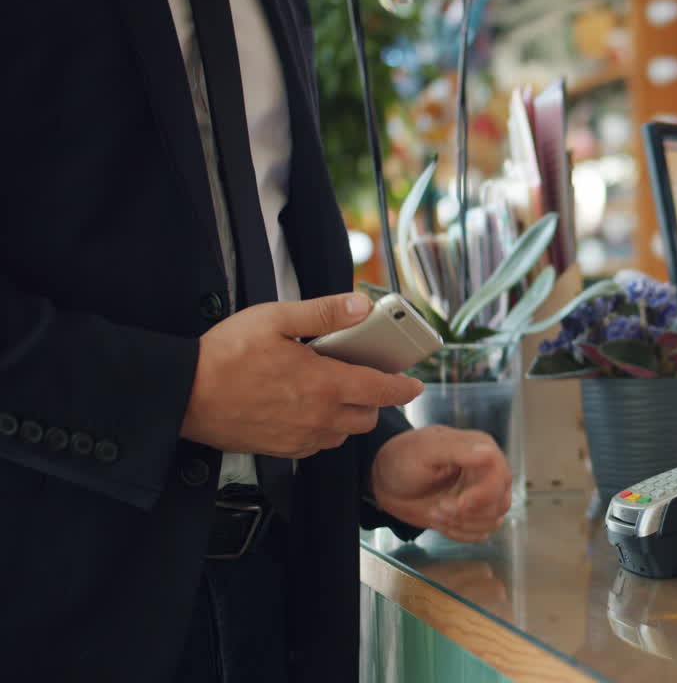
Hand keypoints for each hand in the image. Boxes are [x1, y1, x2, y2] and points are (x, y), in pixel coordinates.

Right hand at [180, 293, 424, 457]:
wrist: (182, 396)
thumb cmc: (224, 355)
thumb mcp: (275, 319)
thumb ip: (323, 312)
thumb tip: (361, 306)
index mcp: (324, 384)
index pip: (382, 390)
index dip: (403, 387)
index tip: (413, 383)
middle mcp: (319, 417)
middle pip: (368, 416)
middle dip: (374, 398)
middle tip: (362, 376)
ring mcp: (301, 437)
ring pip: (345, 433)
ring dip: (349, 415)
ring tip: (332, 390)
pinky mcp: (282, 449)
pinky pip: (319, 445)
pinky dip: (324, 429)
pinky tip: (307, 408)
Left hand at [371, 426, 511, 542]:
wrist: (386, 483)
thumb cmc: (402, 459)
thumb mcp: (426, 450)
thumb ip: (458, 450)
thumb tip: (488, 453)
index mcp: (481, 449)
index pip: (500, 475)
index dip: (483, 495)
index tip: (459, 503)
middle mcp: (488, 472)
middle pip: (500, 502)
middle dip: (467, 513)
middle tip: (439, 507)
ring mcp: (482, 495)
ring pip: (493, 521)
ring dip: (461, 524)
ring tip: (436, 511)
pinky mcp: (473, 514)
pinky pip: (481, 533)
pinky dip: (459, 533)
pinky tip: (440, 520)